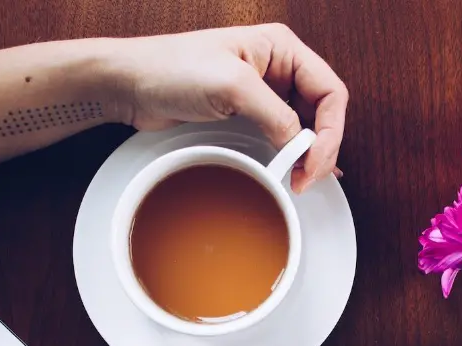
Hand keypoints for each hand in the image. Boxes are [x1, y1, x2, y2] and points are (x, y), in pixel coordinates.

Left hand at [105, 24, 347, 191]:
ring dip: (308, 154)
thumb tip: (303, 145)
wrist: (130, 84)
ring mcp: (263, 92)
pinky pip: (281, 135)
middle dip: (321, 146)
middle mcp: (277, 68)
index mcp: (282, 49)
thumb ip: (275, 115)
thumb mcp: (233, 87)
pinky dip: (292, 154)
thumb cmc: (172, 68)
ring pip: (304, 126)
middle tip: (307, 178)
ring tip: (301, 180)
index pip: (330, 91)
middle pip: (322, 111)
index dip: (331, 130)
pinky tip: (299, 170)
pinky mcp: (245, 113)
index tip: (314, 161)